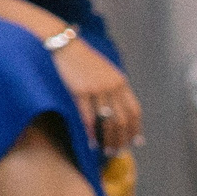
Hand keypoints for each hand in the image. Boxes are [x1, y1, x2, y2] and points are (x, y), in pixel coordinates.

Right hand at [53, 34, 141, 154]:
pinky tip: (90, 141)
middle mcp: (112, 86)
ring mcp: (97, 89)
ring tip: (106, 150)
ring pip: (108, 121)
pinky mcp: (80, 91)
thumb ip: (112, 87)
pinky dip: (91, 132)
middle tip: (118, 151)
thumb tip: (116, 109)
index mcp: (120, 80)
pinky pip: (88, 117)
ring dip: (108, 139)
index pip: (134, 110)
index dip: (136, 128)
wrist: (61, 44)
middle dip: (121, 138)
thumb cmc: (79, 58)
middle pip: (122, 119)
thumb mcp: (103, 70)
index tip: (135, 142)